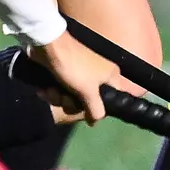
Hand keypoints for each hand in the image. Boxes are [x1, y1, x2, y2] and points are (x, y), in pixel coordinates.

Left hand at [28, 33, 145, 125]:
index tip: (96, 112)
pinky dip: (55, 91)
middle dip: (74, 104)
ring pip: (75, 97)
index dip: (111, 105)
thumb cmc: (74, 68)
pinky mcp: (70, 73)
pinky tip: (47, 89)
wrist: (49, 47)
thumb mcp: (88, 92)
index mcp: (112, 76)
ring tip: (52, 91)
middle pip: (92, 102)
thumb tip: (96, 122)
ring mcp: (84, 74)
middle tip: (67, 100)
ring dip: (60, 98)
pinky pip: (65, 90)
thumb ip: (96, 110)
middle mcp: (101, 74)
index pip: (122, 95)